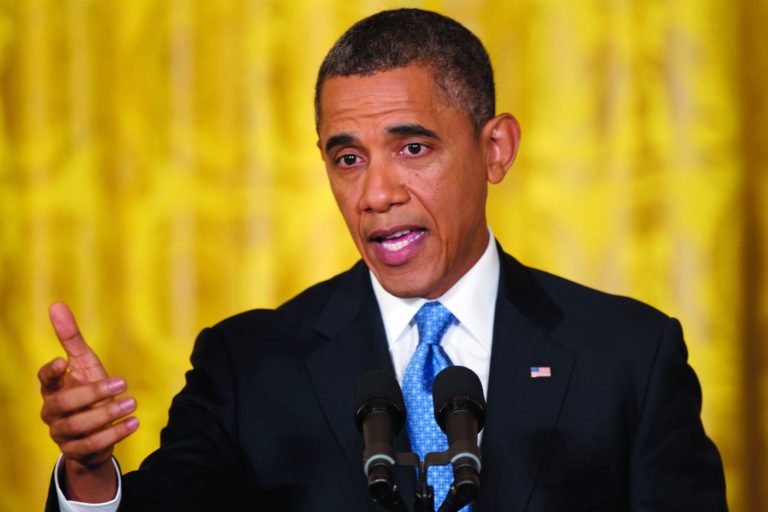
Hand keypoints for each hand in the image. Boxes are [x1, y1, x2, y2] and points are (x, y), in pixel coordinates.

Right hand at [39, 302, 138, 500]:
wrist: (93, 430)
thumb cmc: (87, 388)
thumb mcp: (84, 363)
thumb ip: (71, 338)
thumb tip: (56, 305)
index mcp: (52, 388)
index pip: (43, 380)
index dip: (50, 372)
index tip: (64, 362)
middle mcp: (52, 411)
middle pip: (64, 404)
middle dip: (93, 393)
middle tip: (123, 382)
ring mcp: (61, 433)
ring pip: (78, 426)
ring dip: (107, 414)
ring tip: (132, 403)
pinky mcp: (76, 450)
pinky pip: (92, 445)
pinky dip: (114, 434)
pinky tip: (133, 423)